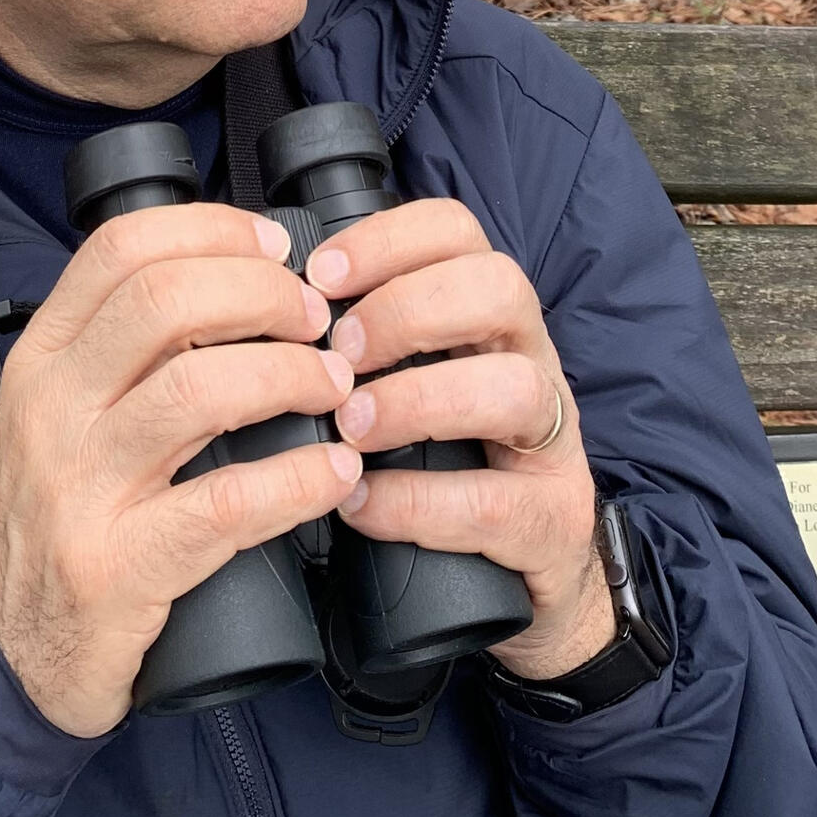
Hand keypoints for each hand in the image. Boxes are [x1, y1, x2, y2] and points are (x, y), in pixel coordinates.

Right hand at [0, 205, 362, 737]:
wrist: (1, 649)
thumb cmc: (50, 518)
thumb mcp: (59, 414)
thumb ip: (122, 352)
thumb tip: (238, 286)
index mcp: (42, 358)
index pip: (122, 249)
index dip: (214, 232)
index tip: (276, 250)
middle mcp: (52, 409)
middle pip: (167, 302)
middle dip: (265, 296)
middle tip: (316, 323)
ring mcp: (79, 489)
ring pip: (200, 390)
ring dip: (292, 377)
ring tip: (335, 390)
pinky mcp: (116, 567)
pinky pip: (225, 503)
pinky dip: (298, 480)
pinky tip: (334, 474)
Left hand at [305, 200, 613, 680]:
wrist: (521, 583)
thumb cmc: (443, 466)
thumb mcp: (406, 385)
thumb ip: (358, 346)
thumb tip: (263, 314)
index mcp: (488, 317)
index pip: (458, 233)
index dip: (388, 239)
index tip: (320, 275)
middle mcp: (531, 362)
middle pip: (500, 288)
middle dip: (406, 311)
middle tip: (338, 355)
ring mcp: (553, 443)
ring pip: (514, 388)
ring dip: (417, 400)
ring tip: (351, 427)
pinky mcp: (551, 522)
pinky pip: (494, 501)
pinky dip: (417, 501)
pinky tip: (362, 504)